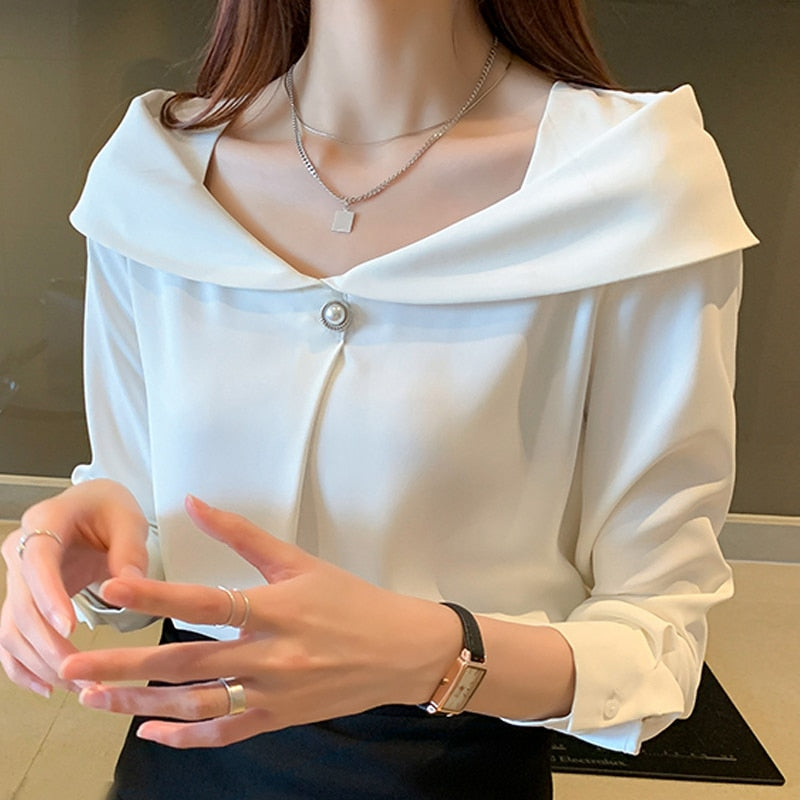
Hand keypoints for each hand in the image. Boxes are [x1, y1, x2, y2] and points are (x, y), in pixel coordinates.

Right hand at [0, 480, 148, 695]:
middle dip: (50, 644)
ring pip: (14, 629)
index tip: (68, 628)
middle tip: (84, 671)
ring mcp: (15, 578)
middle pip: (23, 605)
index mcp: (45, 521)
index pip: (38, 562)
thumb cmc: (108, 510)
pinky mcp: (20, 601)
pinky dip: (23, 666)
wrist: (91, 508)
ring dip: (41, 662)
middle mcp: (20, 550)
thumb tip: (130, 587)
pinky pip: (11, 639)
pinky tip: (47, 686)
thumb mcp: (128, 520)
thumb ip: (130, 551)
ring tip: (78, 685)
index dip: (50, 596)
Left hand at [60, 496, 461, 747]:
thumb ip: (243, 534)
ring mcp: (273, 694)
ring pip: (196, 705)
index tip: (113, 590)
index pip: (206, 601)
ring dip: (142, 705)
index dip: (157, 596)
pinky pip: (225, 733)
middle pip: (186, 664)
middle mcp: (270, 655)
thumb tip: (197, 501)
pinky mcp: (278, 718)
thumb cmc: (352, 601)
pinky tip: (150, 732)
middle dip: (124, 668)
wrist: (400, 651)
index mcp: (275, 608)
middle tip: (72, 668)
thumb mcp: (302, 562)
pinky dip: (185, 738)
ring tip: (95, 700)